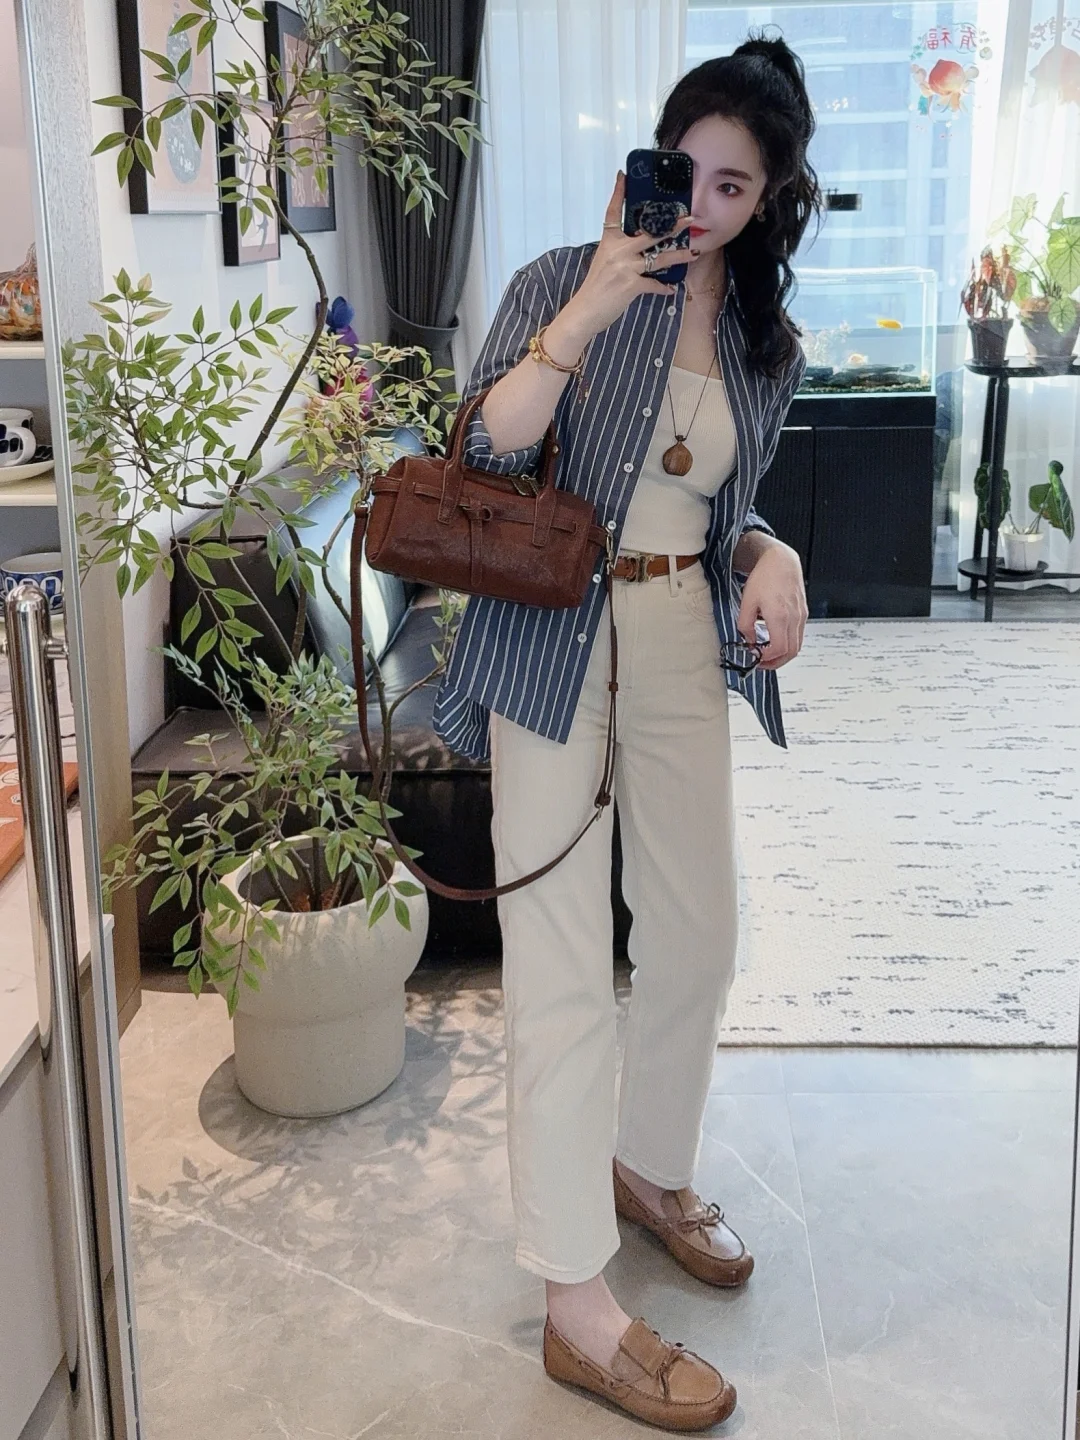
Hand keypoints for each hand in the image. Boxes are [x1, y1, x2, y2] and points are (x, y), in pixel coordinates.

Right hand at [563, 171, 695, 337]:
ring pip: (659, 258)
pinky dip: (663, 288)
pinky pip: (653, 284)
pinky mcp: (631, 285)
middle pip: (649, 233)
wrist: (584, 311)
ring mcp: (625, 267)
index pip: (613, 212)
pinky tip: (671, 289)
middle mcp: (617, 250)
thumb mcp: (603, 262)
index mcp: (608, 242)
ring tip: (692, 253)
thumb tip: (639, 249)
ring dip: (678, 255)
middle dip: (672, 226)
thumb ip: (620, 252)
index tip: (623, 175)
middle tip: (688, 219)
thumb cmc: (594, 288)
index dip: (618, 192)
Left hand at [735, 540, 806, 670]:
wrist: (781, 561)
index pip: (779, 649)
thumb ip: (745, 625)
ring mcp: (801, 616)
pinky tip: (775, 639)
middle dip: (776, 662)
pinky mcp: (803, 613)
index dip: (767, 658)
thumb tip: (749, 641)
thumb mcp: (747, 601)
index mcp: (779, 616)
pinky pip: (798, 635)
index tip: (755, 657)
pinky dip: (788, 643)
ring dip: (783, 655)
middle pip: (791, 652)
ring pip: (797, 645)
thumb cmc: (765, 577)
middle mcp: (794, 618)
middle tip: (762, 663)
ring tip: (767, 654)